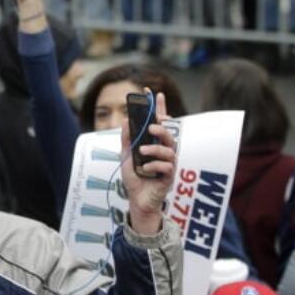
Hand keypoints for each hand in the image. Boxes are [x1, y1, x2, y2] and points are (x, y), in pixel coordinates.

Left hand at [119, 91, 176, 234]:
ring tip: (142, 151)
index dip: (159, 108)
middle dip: (161, 128)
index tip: (156, 93)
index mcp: (154, 144)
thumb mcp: (125, 156)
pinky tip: (146, 168)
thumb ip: (126, 139)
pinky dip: (155, 165)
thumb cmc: (134, 178)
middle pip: (168, 134)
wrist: (137, 200)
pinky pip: (167, 166)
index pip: (159, 123)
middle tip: (151, 126)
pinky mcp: (169, 176)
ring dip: (155, 148)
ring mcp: (168, 163)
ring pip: (169, 149)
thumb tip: (125, 120)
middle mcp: (164, 152)